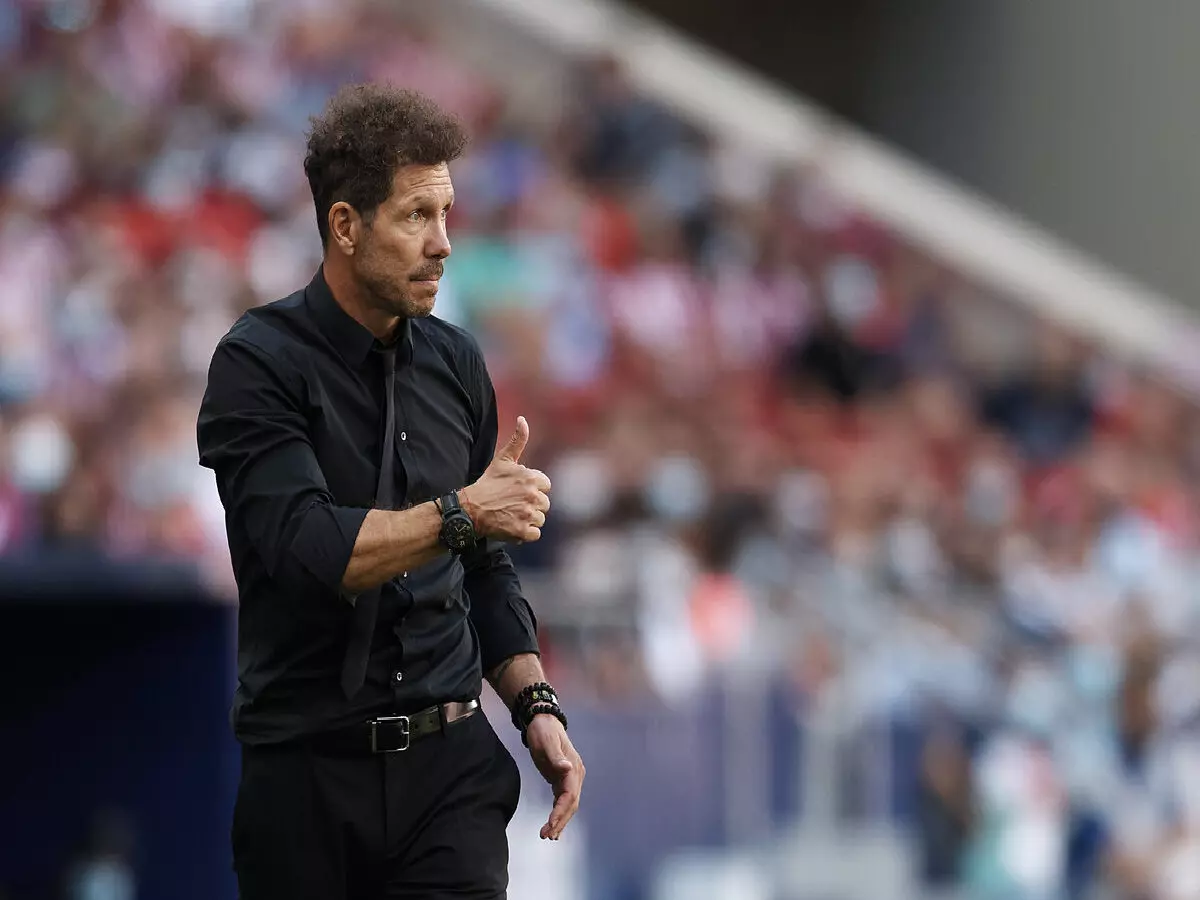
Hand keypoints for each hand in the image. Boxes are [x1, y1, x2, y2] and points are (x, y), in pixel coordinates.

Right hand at [461, 417, 551, 542]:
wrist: (470, 509)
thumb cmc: (487, 484)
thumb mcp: (502, 460)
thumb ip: (518, 440)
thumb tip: (523, 419)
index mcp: (532, 478)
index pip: (545, 486)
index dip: (533, 489)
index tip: (517, 491)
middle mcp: (533, 496)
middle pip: (544, 504)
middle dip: (531, 505)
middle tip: (512, 504)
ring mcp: (528, 514)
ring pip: (540, 519)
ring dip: (528, 519)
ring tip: (511, 514)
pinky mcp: (523, 531)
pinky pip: (535, 534)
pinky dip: (525, 533)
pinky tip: (512, 526)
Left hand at [524, 713, 584, 839]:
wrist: (542, 721)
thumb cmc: (543, 731)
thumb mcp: (546, 742)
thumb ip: (556, 757)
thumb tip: (567, 769)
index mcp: (573, 768)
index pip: (569, 795)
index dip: (561, 811)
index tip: (550, 824)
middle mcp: (575, 775)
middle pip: (571, 804)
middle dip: (560, 821)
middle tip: (546, 835)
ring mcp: (570, 779)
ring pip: (568, 805)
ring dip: (560, 821)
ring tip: (548, 836)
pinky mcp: (562, 780)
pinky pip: (563, 801)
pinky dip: (559, 814)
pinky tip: (553, 826)